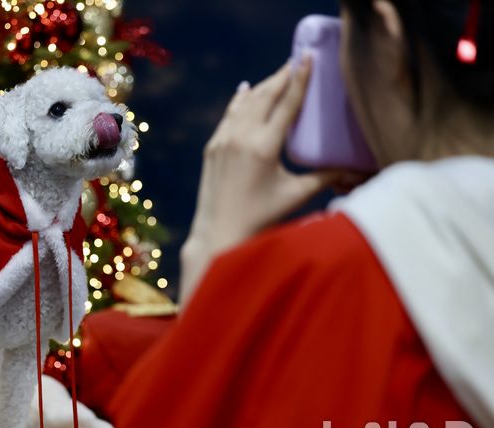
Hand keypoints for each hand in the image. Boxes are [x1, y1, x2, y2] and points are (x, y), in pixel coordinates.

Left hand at [179, 59, 364, 304]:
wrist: (219, 231)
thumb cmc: (261, 216)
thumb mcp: (295, 195)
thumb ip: (324, 177)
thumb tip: (353, 169)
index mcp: (264, 146)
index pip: (286, 103)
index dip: (299, 79)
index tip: (306, 57)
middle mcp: (242, 137)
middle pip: (265, 96)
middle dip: (281, 76)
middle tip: (295, 61)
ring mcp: (223, 140)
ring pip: (245, 103)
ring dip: (263, 86)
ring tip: (278, 74)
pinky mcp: (213, 147)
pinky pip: (229, 115)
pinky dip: (239, 101)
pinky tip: (245, 89)